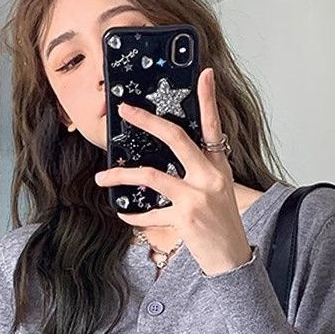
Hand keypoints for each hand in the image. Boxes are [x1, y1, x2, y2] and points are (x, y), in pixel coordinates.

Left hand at [93, 67, 252, 275]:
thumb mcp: (218, 192)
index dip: (209, 99)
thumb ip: (199, 173)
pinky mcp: (184, 217)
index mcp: (218, 167)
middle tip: (126, 110)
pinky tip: (122, 212)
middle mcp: (209, 177)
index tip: (204, 74)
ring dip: (122, 174)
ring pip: (151, 175)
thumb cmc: (222, 226)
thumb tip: (168, 161)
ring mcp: (196, 197)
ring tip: (103, 176)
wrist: (232, 259)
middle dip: (147, 120)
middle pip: (176, 138)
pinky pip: (149, 212)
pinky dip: (133, 214)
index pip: (214, 126)